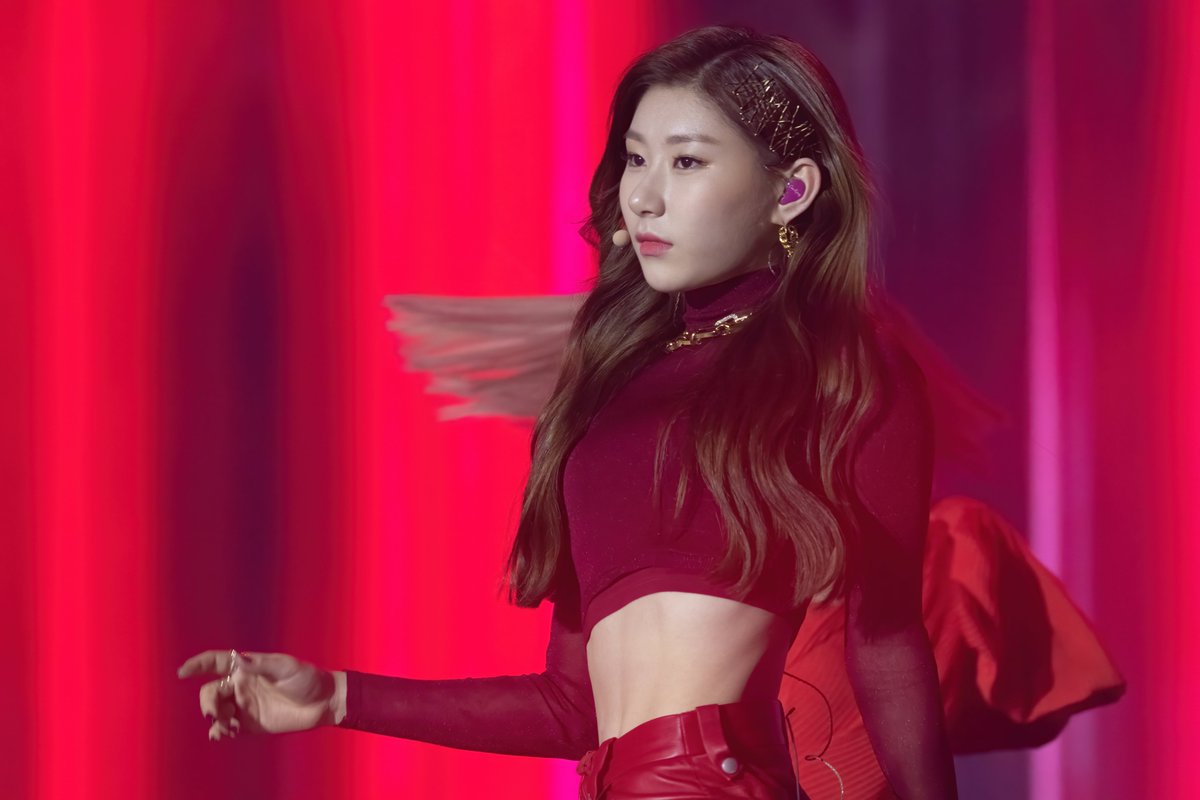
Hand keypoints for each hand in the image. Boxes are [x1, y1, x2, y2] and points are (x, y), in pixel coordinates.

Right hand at [177, 649, 337, 740]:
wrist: (323, 703)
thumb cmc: (307, 679)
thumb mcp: (286, 668)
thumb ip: (261, 665)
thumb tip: (238, 661)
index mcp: (248, 668)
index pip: (216, 662)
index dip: (198, 664)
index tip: (182, 671)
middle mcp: (241, 685)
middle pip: (211, 691)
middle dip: (207, 703)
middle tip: (215, 714)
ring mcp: (244, 706)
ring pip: (215, 711)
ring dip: (214, 719)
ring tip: (228, 728)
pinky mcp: (249, 725)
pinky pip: (226, 729)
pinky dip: (218, 733)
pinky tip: (222, 735)